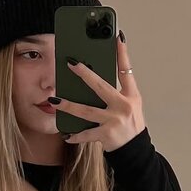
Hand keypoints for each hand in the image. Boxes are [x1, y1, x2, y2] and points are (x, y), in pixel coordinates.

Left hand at [54, 32, 145, 152]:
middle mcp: (124, 106)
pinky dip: (76, 135)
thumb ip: (117, 93)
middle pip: (101, 86)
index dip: (122, 54)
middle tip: (71, 64)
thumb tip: (95, 79)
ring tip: (54, 100)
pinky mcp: (107, 134)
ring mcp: (114, 120)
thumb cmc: (131, 126)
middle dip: (84, 74)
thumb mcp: (131, 106)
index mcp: (132, 96)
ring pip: (86, 111)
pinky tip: (66, 135)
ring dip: (68, 106)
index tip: (117, 38)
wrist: (136, 151)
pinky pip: (87, 134)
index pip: (126, 70)